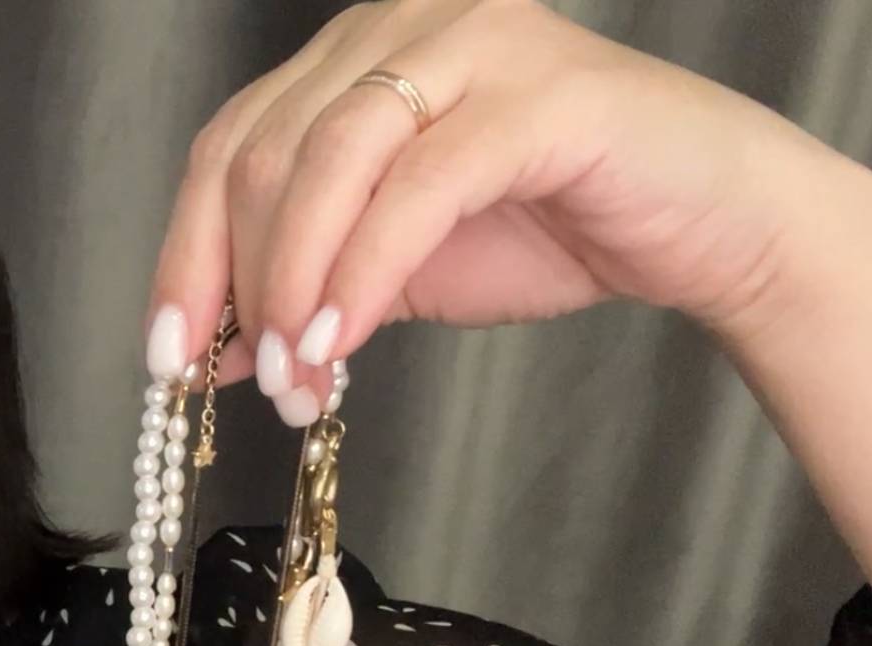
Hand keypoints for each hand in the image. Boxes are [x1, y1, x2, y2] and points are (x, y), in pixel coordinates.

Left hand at [145, 0, 871, 420]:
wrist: (705, 229)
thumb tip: (205, 357)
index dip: (184, 254)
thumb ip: (301, 292)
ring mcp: (473, 44)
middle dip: (239, 282)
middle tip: (248, 385)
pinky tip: (339, 343)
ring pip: (327, 159)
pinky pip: (418, 187)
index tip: (166, 357)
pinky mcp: (540, 97)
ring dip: (293, 282)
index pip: (229, 146)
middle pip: (263, 152)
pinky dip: (362, 273)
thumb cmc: (550, 228)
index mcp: (353, 56)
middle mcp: (403, 27)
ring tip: (294, 378)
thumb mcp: (390, 269)